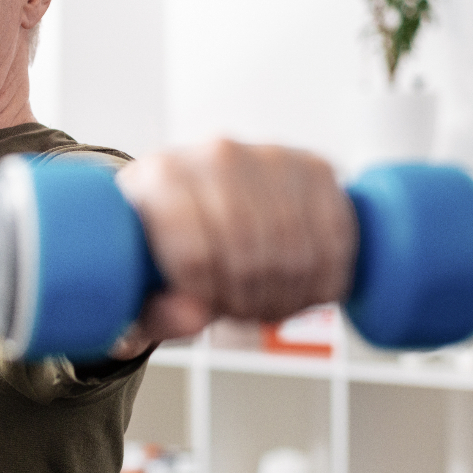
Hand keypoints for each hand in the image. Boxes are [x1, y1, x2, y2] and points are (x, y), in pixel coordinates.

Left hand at [112, 140, 357, 350]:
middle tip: (240, 314)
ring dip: (287, 297)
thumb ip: (153, 312)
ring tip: (266, 306)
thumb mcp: (137, 282)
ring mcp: (269, 157)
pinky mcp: (314, 167)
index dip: (206, 297)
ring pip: (294, 251)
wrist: (197, 189)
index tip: (205, 306)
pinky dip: (325, 279)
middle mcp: (216, 156)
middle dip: (248, 302)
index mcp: (160, 176)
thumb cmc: (159, 241)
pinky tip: (302, 291)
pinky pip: (335, 239)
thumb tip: (193, 317)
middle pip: (248, 255)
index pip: (195, 253)